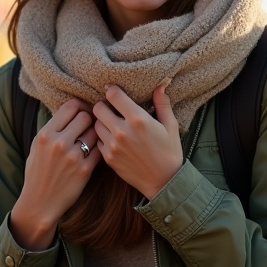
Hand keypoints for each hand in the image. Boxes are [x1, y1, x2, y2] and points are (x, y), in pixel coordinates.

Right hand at [10, 98, 100, 249]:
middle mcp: (59, 143)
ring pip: (95, 132)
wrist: (40, 202)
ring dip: (94, 135)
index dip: (80, 106)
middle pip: (85, 117)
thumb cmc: (37, 173)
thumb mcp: (36, 147)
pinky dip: (97, 149)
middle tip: (88, 126)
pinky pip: (99, 150)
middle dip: (88, 120)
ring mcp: (73, 156)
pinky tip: (92, 152)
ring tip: (89, 141)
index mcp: (45, 134)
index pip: (70, 107)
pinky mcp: (85, 169)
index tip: (83, 110)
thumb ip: (52, 129)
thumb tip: (69, 112)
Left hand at [93, 84, 182, 199]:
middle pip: (98, 108)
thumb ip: (162, 104)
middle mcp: (122, 131)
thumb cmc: (170, 152)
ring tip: (112, 124)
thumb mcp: (171, 126)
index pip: (113, 95)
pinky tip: (113, 139)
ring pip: (96, 124)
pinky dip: (103, 138)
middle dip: (104, 105)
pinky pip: (98, 141)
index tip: (115, 92)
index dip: (113, 91)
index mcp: (138, 119)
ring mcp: (112, 146)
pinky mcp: (108, 158)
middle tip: (111, 108)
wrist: (164, 182)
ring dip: (102, 122)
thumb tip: (160, 85)